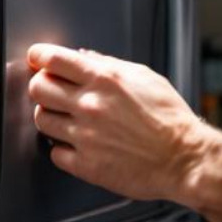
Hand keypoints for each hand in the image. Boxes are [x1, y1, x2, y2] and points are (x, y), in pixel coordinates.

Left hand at [26, 44, 210, 203]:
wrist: (184, 158)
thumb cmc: (170, 119)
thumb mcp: (145, 77)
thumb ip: (110, 65)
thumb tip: (84, 57)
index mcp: (105, 80)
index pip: (53, 59)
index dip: (40, 56)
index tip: (38, 59)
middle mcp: (90, 106)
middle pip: (38, 88)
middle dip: (42, 86)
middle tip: (52, 91)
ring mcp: (85, 137)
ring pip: (41, 120)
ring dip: (51, 117)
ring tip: (68, 120)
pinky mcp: (85, 165)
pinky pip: (55, 153)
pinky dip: (63, 148)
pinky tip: (79, 144)